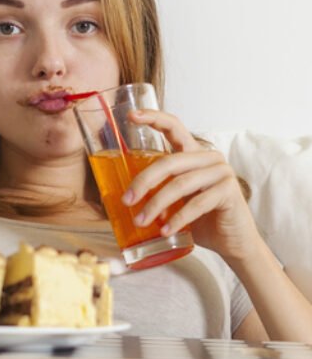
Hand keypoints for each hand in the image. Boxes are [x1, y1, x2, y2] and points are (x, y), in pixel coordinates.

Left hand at [121, 109, 260, 262]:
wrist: (232, 242)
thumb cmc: (202, 219)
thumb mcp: (176, 201)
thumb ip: (159, 190)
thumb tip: (126, 196)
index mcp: (193, 153)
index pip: (173, 127)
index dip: (153, 118)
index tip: (131, 116)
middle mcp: (208, 157)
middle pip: (169, 162)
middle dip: (144, 182)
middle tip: (126, 201)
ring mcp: (221, 172)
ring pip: (180, 184)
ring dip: (156, 205)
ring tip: (141, 222)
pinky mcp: (229, 191)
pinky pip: (197, 203)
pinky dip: (178, 218)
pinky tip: (165, 231)